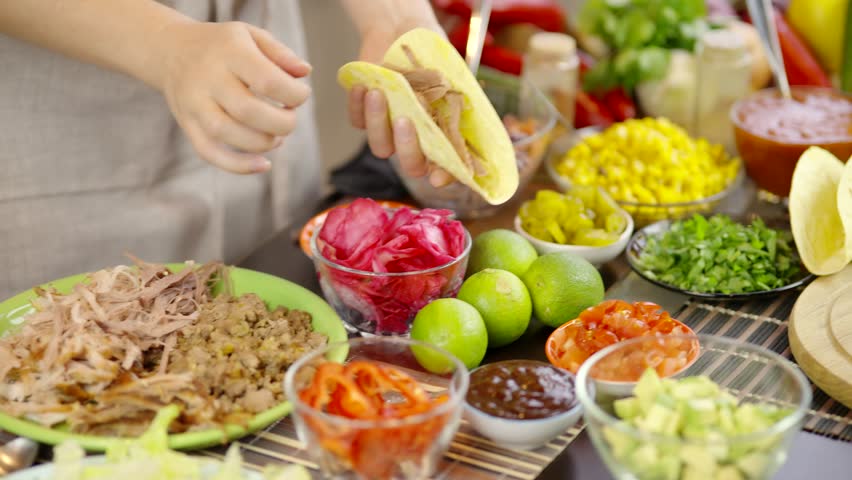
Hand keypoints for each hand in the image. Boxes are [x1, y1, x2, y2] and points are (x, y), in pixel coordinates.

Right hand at [157, 21, 311, 173]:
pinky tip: (264, 165)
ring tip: (277, 136)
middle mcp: (208, 78)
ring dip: (263, 143)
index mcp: (229, 52)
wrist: (170, 51)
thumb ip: (280, 53)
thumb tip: (306, 72)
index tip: (301, 95)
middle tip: (290, 117)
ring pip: (228, 134)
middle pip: (249, 111)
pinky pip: (210, 152)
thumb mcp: (251, 35)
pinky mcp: (187, 125)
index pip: (267, 80)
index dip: (294, 94)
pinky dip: (239, 165)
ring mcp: (194, 104)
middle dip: (282, 123)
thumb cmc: (222, 45)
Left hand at [347, 26, 453, 186]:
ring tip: (377, 94)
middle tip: (405, 120)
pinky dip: (358, 106)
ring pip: (380, 147)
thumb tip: (448, 108)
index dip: (444, 175)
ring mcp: (390, 130)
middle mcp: (418, 138)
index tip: (437, 177)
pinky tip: (363, 86)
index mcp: (444, 133)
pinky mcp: (365, 116)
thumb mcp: (450, 71)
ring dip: (379, 123)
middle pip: (412, 164)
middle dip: (407, 147)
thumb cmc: (431, 52)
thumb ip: (454, 93)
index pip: (448, 165)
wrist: (402, 31)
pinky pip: (358, 122)